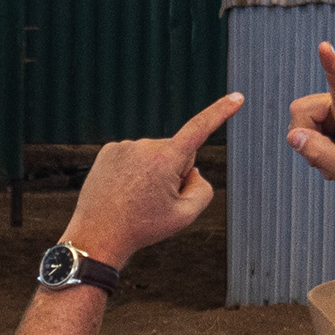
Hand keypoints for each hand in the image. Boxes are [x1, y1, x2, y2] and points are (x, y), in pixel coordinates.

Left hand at [63, 92, 246, 263]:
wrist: (97, 236)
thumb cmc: (141, 228)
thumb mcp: (185, 216)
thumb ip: (203, 189)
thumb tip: (193, 171)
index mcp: (165, 159)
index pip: (200, 128)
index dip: (220, 112)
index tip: (237, 97)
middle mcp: (144, 146)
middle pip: (177, 153)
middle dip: (173, 173)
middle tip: (154, 200)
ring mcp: (123, 146)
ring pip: (154, 156)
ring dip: (152, 173)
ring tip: (136, 198)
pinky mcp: (108, 151)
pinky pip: (134, 157)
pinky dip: (134, 172)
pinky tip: (124, 190)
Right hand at [285, 40, 334, 198]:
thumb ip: (319, 154)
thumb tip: (293, 136)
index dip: (332, 65)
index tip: (324, 46)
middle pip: (302, 110)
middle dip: (306, 137)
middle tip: (328, 159)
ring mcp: (331, 109)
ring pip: (298, 120)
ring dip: (310, 144)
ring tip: (332, 156)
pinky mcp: (323, 117)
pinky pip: (300, 129)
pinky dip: (310, 146)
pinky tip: (329, 153)